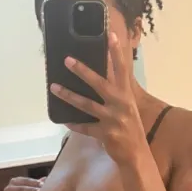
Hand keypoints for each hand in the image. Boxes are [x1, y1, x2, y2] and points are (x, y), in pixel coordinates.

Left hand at [50, 33, 146, 164]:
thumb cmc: (131, 128)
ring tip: (54, 87)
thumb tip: (99, 78)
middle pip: (100, 83)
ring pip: (86, 104)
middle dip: (83, 71)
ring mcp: (113, 119)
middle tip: (67, 60)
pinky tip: (64, 120)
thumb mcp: (128, 107)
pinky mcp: (105, 134)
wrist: (137, 155)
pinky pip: (85, 127)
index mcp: (127, 95)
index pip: (123, 69)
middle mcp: (121, 104)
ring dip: (68, 95)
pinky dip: (74, 124)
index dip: (117, 52)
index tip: (110, 35)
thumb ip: (117, 93)